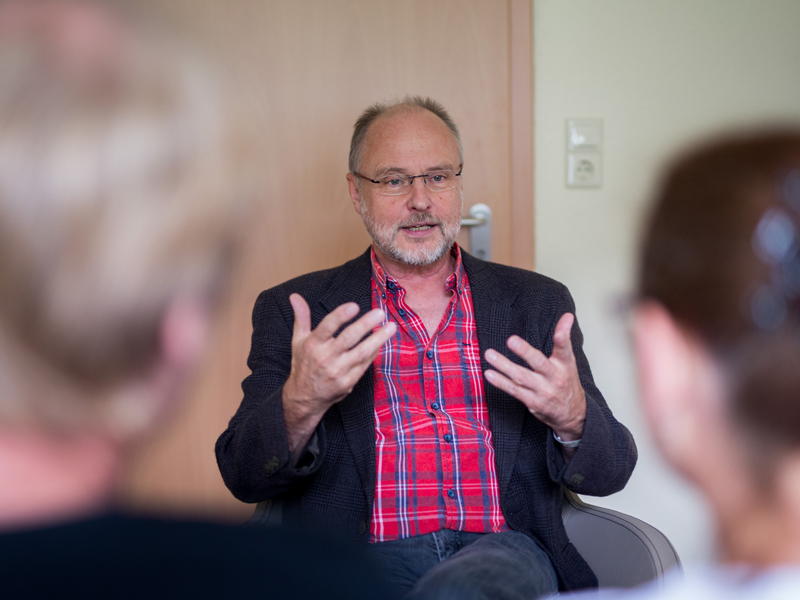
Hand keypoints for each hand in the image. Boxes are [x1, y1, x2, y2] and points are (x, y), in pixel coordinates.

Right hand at [282, 294, 395, 458]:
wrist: (304, 398)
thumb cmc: (303, 365)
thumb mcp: (298, 341)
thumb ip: (301, 317)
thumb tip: (295, 296)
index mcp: (312, 345)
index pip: (327, 327)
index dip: (340, 316)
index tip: (355, 306)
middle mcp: (325, 358)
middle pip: (348, 338)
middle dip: (365, 324)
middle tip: (380, 313)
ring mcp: (338, 371)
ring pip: (361, 352)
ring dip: (378, 339)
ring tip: (391, 327)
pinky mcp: (348, 382)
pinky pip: (364, 364)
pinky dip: (374, 352)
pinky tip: (381, 342)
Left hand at [484, 312, 585, 440]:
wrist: (572, 414)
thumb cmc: (566, 382)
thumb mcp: (568, 360)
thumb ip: (563, 339)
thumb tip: (567, 316)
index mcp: (565, 365)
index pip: (564, 349)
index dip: (563, 337)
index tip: (561, 329)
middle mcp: (554, 377)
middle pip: (539, 363)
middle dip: (525, 351)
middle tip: (511, 340)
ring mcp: (543, 391)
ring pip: (521, 377)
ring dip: (504, 365)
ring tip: (489, 354)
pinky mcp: (532, 402)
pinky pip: (514, 390)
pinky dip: (501, 382)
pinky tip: (490, 374)